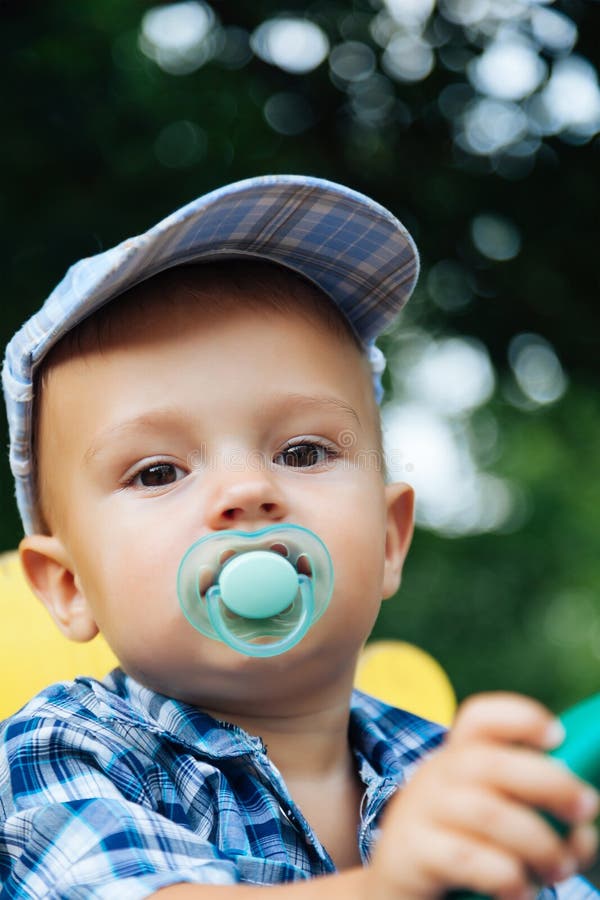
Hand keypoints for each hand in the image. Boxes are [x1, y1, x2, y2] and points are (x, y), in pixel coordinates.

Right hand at [367, 693, 598, 899]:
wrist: (393, 894)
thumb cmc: (460, 854)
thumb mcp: (496, 826)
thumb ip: (538, 821)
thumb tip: (581, 834)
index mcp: (458, 758)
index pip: (480, 718)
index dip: (521, 718)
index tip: (558, 737)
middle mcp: (436, 774)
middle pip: (493, 761)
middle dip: (550, 782)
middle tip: (586, 809)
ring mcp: (420, 810)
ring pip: (488, 813)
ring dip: (539, 843)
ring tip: (558, 869)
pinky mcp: (410, 851)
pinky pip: (467, 857)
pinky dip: (506, 875)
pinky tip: (521, 891)